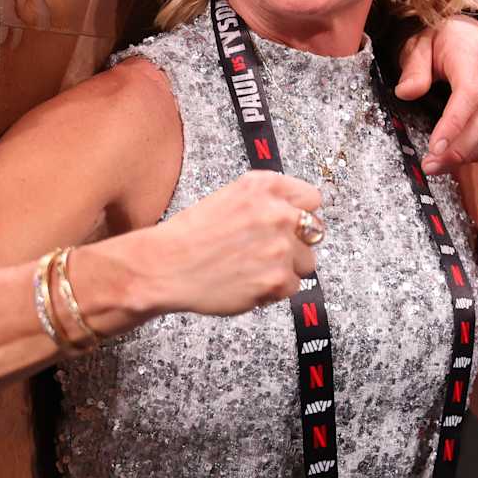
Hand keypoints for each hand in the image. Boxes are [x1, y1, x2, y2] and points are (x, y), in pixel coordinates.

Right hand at [136, 171, 322, 317]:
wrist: (162, 267)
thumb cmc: (189, 235)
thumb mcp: (231, 197)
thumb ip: (268, 202)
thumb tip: (299, 214)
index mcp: (265, 186)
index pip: (312, 198)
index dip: (302, 213)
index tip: (293, 224)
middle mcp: (278, 212)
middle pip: (315, 231)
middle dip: (296, 242)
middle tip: (268, 251)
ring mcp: (280, 247)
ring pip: (306, 262)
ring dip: (286, 268)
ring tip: (253, 268)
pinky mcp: (277, 278)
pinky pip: (292, 287)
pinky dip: (273, 290)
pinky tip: (247, 283)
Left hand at [394, 15, 477, 172]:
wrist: (468, 34)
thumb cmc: (439, 41)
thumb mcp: (418, 46)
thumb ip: (413, 68)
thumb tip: (406, 93)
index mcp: (472, 55)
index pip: (469, 95)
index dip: (454, 125)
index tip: (434, 148)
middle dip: (460, 148)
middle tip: (431, 166)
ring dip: (472, 154)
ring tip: (441, 166)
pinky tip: (461, 156)